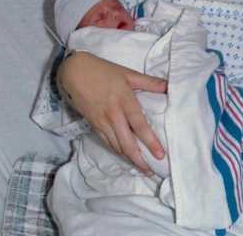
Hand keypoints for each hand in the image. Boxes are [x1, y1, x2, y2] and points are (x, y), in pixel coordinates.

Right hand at [58, 51, 167, 171]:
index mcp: (125, 101)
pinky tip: (125, 157)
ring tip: (142, 168)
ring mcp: (101, 121)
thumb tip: (168, 86)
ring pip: (116, 145)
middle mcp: (113, 115)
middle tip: (151, 170)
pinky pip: (106, 142)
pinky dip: (116, 151)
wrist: (73, 72)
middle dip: (139, 159)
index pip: (140, 125)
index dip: (150, 141)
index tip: (160, 154)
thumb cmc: (103, 71)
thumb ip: (149, 82)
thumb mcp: (128, 73)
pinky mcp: (93, 124)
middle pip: (126, 142)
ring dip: (128, 159)